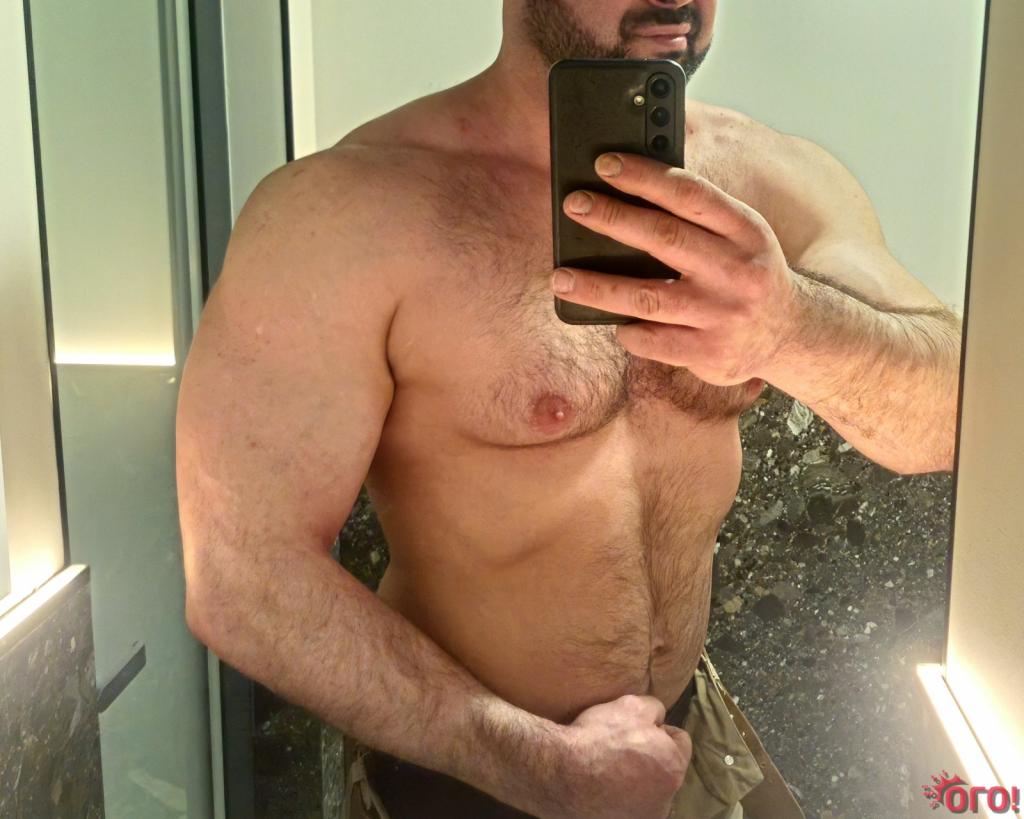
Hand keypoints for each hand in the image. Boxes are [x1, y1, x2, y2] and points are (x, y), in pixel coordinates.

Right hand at [543, 694, 691, 818]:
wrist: (563, 773)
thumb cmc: (600, 737)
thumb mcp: (632, 705)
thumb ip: (655, 709)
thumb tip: (658, 717)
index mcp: (673, 767)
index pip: (681, 741)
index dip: (659, 729)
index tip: (637, 728)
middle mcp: (666, 799)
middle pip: (665, 768)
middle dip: (650, 756)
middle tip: (622, 747)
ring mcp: (645, 816)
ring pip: (648, 790)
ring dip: (637, 779)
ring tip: (611, 768)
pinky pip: (630, 806)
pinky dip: (622, 796)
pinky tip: (604, 786)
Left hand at [551, 152, 799, 385]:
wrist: (792, 334)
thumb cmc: (749, 274)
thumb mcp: (742, 236)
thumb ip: (699, 217)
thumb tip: (628, 195)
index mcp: (745, 231)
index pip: (691, 194)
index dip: (645, 176)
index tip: (606, 165)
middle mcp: (736, 271)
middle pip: (663, 239)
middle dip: (612, 218)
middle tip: (574, 205)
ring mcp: (721, 315)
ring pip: (646, 297)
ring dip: (597, 287)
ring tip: (561, 278)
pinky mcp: (708, 353)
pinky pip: (652, 341)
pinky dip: (627, 330)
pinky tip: (612, 321)